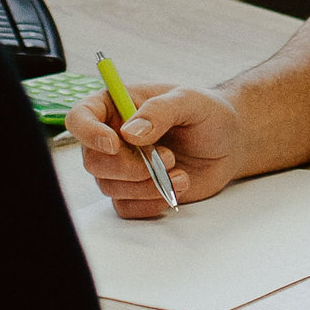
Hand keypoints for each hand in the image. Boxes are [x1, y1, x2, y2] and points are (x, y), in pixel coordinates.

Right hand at [65, 82, 245, 220]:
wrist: (229, 143)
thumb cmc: (208, 114)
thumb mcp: (191, 101)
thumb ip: (161, 111)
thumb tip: (129, 133)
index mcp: (116, 106)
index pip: (80, 118)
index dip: (88, 133)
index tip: (114, 143)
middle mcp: (112, 138)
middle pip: (93, 160)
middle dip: (130, 166)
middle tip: (167, 158)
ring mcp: (121, 168)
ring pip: (109, 187)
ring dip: (146, 185)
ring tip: (180, 172)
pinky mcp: (135, 193)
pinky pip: (126, 207)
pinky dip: (151, 203)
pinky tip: (177, 187)